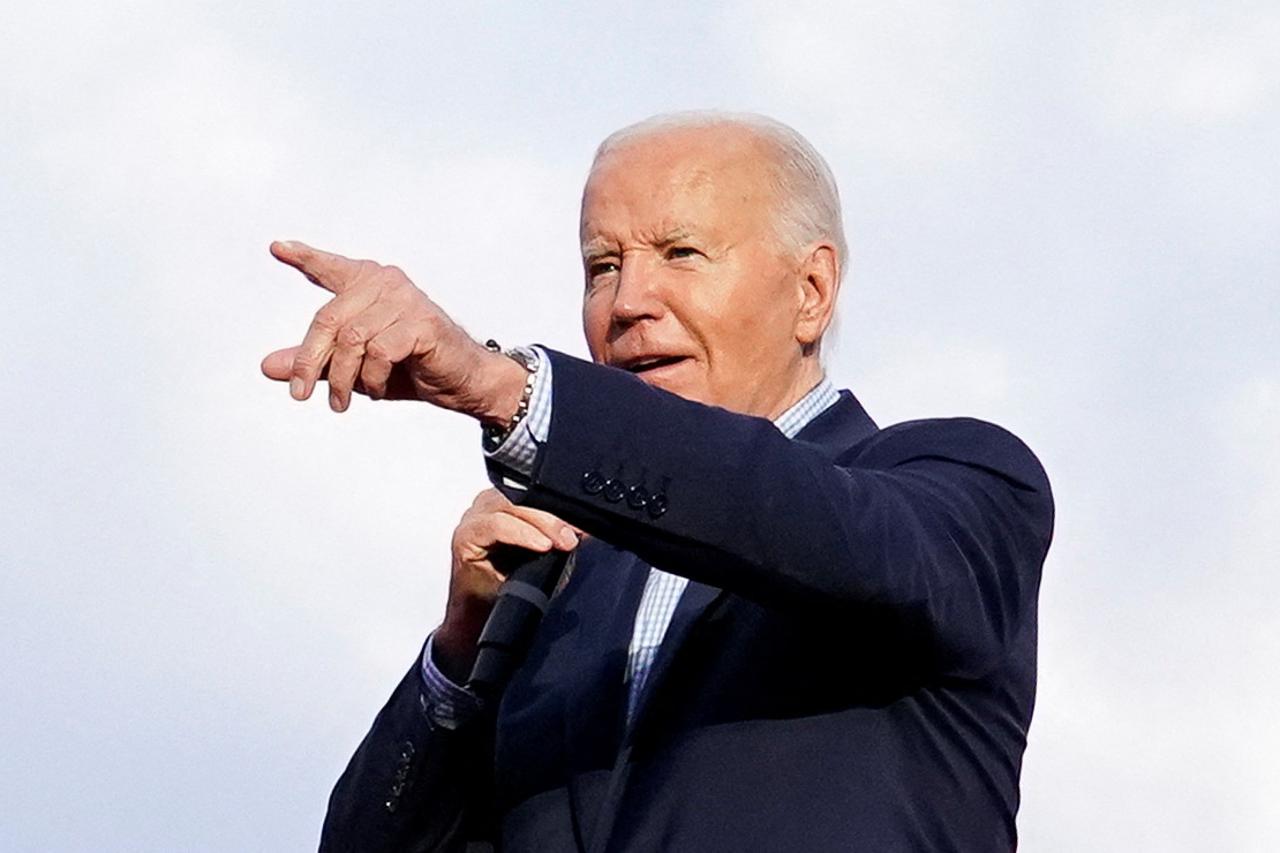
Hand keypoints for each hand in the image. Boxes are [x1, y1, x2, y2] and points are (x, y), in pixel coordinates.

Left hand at [261, 240, 525, 420]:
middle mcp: (386, 283)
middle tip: (299, 395)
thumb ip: (315, 362)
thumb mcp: (353, 367)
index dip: (304, 258)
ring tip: (343, 402)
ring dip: (342, 379)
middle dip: (309, 362)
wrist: (463, 383)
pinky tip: (378, 390)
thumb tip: (267, 367)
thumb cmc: (411, 368)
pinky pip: (379, 352)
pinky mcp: (422, 323)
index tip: (276, 247)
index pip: (331, 269)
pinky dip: (373, 379)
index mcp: (369, 285)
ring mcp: (405, 300)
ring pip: (352, 340)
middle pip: (328, 319)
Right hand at [433, 489, 580, 681]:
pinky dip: (521, 534)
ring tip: (561, 542)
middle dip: (554, 516)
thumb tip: (586, 529)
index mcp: (506, 504)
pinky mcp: (465, 536)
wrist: (481, 615)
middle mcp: (489, 506)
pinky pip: (494, 526)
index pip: (535, 494)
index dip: (561, 506)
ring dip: (541, 523)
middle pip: (523, 496)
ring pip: (511, 505)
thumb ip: (560, 539)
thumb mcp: (543, 557)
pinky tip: (539, 545)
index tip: (584, 524)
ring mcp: (475, 519)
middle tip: (574, 536)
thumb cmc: (506, 585)